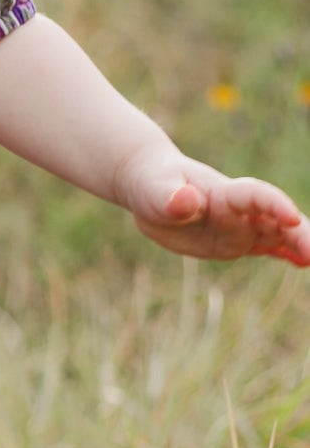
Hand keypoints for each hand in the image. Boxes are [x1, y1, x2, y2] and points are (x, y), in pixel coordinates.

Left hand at [114, 144, 309, 266]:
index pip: (253, 196)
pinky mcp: (237, 241)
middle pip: (276, 218)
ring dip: (300, 244)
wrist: (153, 185)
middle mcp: (239, 210)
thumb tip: (185, 201)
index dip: (273, 205)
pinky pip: (268, 247)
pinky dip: (287, 254)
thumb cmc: (152, 184)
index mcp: (222, 193)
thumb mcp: (153, 190)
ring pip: (279, 234)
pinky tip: (304, 263)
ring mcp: (241, 226)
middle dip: (299, 233)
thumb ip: (169, 197)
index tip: (292, 218)